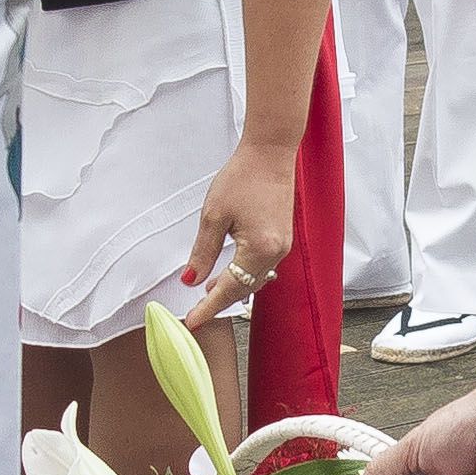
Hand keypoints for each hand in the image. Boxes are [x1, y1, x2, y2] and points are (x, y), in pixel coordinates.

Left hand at [181, 129, 297, 320]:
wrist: (271, 152)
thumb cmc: (243, 177)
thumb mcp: (213, 216)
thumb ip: (203, 252)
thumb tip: (191, 280)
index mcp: (259, 250)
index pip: (229, 289)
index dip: (208, 308)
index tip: (192, 322)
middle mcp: (276, 253)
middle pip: (245, 288)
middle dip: (220, 300)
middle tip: (196, 311)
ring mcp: (283, 247)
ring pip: (255, 279)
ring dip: (233, 286)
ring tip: (209, 290)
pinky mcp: (284, 238)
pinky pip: (263, 266)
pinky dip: (245, 273)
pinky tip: (230, 270)